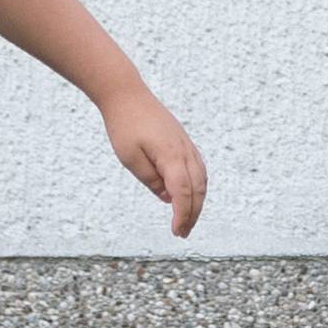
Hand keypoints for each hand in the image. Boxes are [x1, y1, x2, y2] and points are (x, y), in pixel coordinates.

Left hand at [100, 82, 207, 236]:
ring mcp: (187, 145)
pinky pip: (198, 168)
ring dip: (198, 202)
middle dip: (193, 214)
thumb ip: (150, 180)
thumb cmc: (125, 126)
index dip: (182, 215)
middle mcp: (185, 151)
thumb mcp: (130, 158)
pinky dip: (198, 186)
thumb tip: (167, 198)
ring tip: (188, 219)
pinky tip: (189, 195)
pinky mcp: (184, 142)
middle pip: (198, 189)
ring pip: (202, 179)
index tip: (176, 231)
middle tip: (182, 232)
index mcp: (171, 156)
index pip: (183, 193)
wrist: (128, 95)